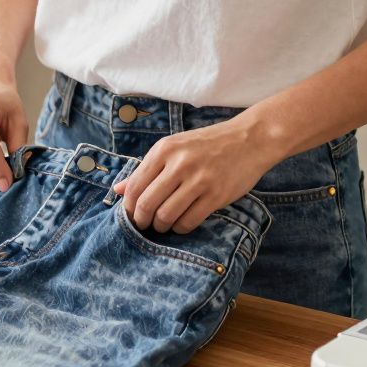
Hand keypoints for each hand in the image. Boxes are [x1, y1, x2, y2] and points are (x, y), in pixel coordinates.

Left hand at [113, 118, 279, 233]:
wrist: (250, 139)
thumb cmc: (207, 145)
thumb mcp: (173, 148)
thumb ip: (145, 169)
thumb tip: (117, 190)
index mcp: (164, 150)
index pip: (134, 187)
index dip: (128, 207)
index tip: (132, 214)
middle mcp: (179, 164)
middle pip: (146, 204)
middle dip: (141, 221)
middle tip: (144, 225)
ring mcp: (198, 180)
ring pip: (165, 216)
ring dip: (160, 226)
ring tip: (163, 224)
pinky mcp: (216, 195)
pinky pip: (188, 221)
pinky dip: (180, 227)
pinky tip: (181, 223)